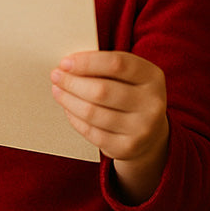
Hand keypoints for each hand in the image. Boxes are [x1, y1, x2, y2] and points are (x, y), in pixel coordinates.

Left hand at [51, 51, 169, 202]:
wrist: (151, 134)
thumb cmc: (132, 95)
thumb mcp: (131, 76)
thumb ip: (107, 67)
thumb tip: (69, 64)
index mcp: (153, 77)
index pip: (117, 64)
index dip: (88, 62)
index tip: (66, 62)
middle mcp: (152, 103)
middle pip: (102, 90)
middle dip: (73, 82)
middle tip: (56, 76)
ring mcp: (141, 128)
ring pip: (93, 112)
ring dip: (69, 100)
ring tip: (58, 90)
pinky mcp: (127, 148)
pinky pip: (92, 132)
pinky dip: (75, 119)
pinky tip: (68, 109)